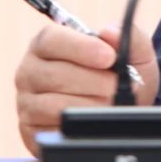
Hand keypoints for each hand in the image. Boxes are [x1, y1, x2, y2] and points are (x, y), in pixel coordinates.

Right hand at [15, 22, 159, 155]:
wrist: (120, 112)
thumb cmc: (120, 76)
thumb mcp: (134, 53)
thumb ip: (127, 36)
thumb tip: (109, 32)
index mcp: (47, 44)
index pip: (52, 40)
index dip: (81, 47)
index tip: (109, 57)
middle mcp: (30, 71)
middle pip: (55, 75)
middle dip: (94, 82)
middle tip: (117, 86)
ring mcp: (26, 102)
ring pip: (54, 104)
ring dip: (90, 105)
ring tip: (111, 103)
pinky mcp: (30, 130)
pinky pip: (51, 129)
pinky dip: (78, 126)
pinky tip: (94, 121)